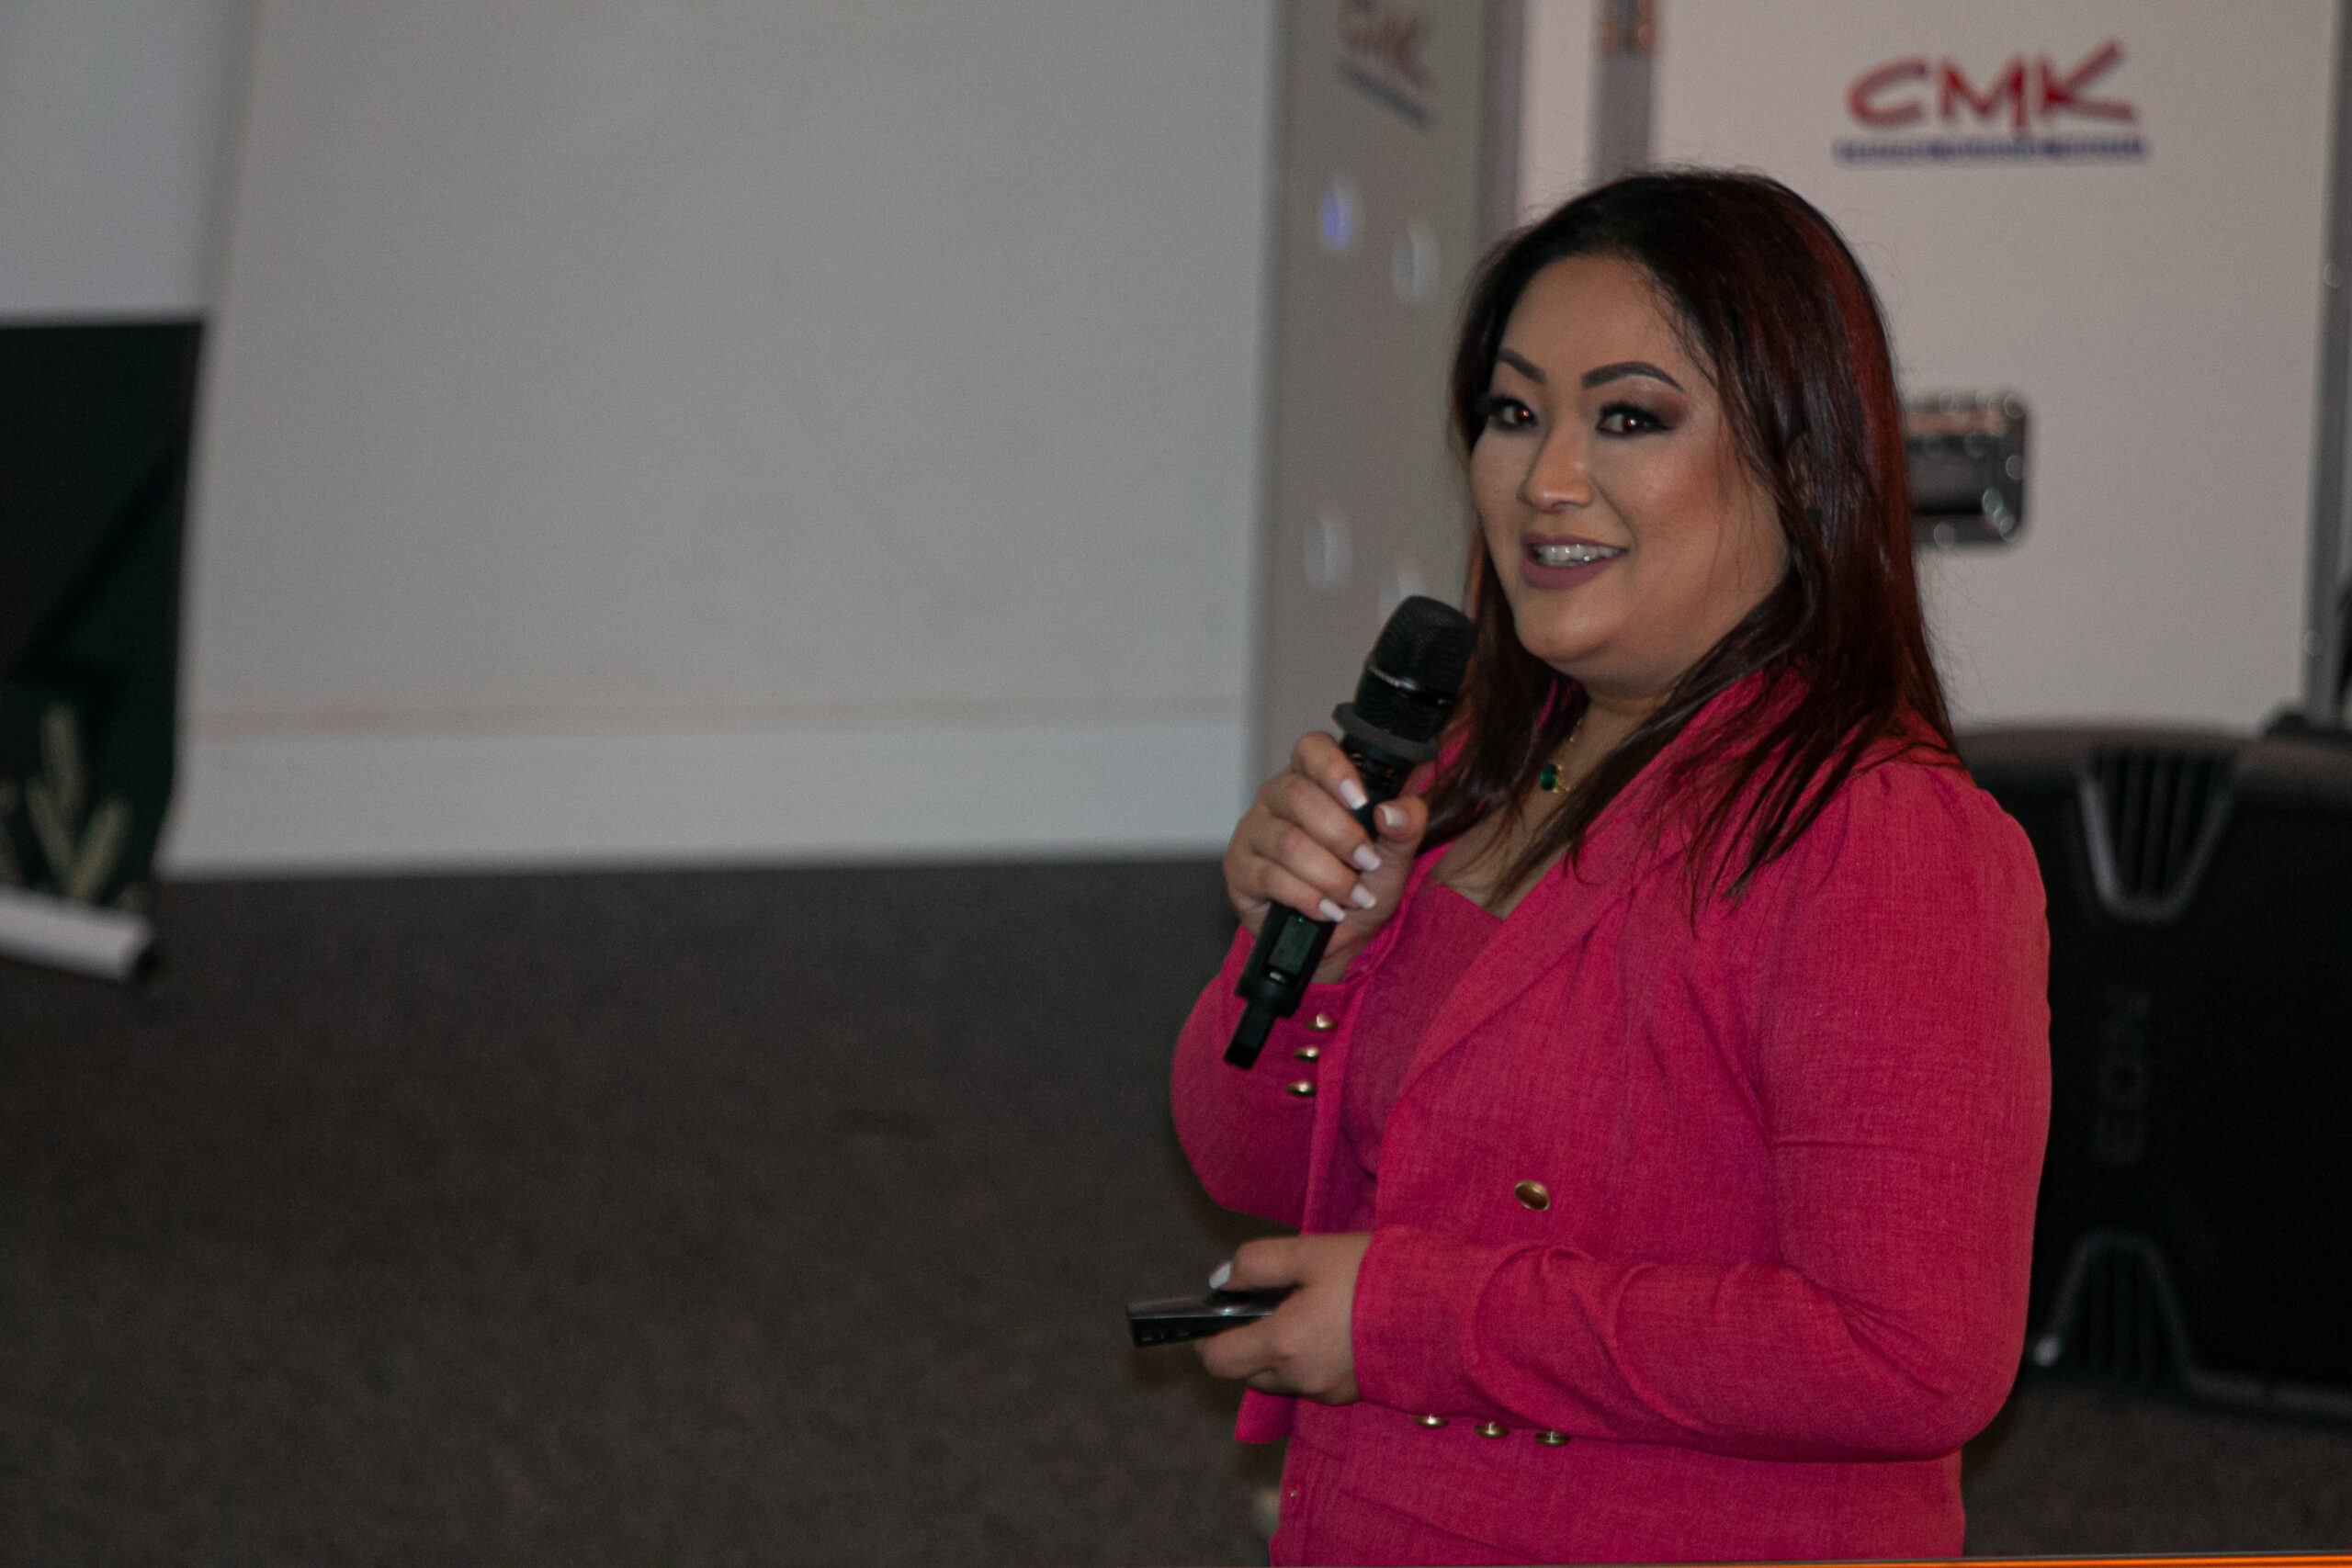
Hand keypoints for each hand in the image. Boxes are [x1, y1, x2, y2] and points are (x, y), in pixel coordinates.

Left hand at [1194, 1232, 1369, 1403]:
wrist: (1445, 1308)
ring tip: (1305, 1308)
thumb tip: (1220, 1282)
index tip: (1211, 1318)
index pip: (1218, 1361)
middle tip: (1268, 1302)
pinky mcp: (1354, 1393)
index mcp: (1283, 1345)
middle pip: (1249, 1373)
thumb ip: (1257, 1264)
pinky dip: (1309, 1359)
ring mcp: (1329, 1390)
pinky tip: (1332, 1325)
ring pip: (1283, 1378)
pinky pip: (1314, 1380)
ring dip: (1280, 1351)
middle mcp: (1301, 1378)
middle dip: (1247, 1342)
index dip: (1207, 1339)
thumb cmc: (1375, 1275)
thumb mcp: (1310, 1253)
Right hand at [1223, 733, 1427, 981]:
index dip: (1334, 769)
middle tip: (1368, 863)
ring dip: (1330, 874)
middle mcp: (1276, 797)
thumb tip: (1392, 812)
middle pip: (1299, 796)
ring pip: (1288, 842)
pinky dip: (1309, 897)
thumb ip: (1406, 825)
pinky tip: (1329, 909)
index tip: (1361, 800)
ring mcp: (1253, 831)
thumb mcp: (1395, 854)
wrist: (1339, 936)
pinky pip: (1271, 878)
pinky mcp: (1240, 870)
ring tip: (1354, 895)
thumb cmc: (1362, 881)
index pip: (1312, 749)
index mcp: (1313, 777)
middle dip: (1342, 836)